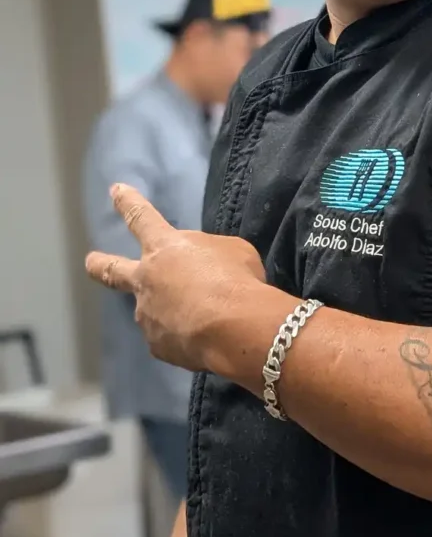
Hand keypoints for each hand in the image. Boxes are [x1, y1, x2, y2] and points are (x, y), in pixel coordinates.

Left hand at [86, 183, 266, 370]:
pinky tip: (204, 336)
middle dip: (100, 264)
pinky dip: (184, 335)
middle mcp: (146, 280)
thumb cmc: (236, 279)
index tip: (115, 190)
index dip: (127, 202)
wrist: (234, 328)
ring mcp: (147, 316)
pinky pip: (172, 337)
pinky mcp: (158, 346)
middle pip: (113, 270)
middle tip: (90, 261)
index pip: (141, 217)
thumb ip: (208, 254)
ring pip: (154, 309)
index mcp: (164, 247)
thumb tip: (199, 270)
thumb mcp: (230, 251)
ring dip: (170, 310)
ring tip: (201, 316)